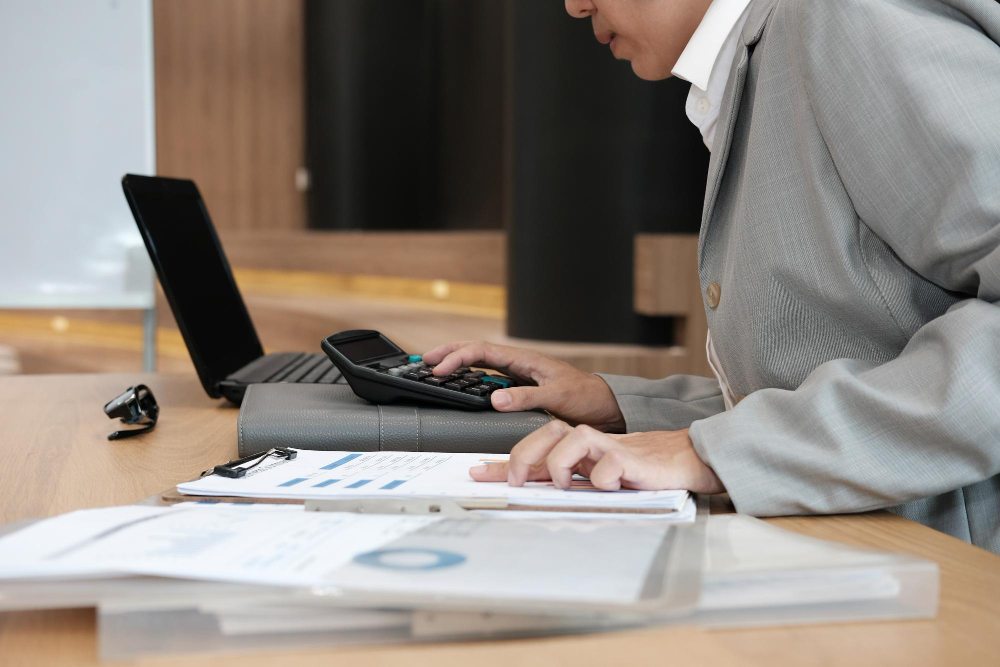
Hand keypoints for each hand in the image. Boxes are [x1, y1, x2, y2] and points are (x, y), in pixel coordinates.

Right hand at [422, 341, 624, 431]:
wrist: (604, 405)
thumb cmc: (585, 397)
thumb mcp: (556, 397)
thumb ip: (525, 398)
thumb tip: (494, 398)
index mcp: (523, 359)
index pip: (482, 351)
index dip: (457, 358)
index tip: (439, 370)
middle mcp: (517, 363)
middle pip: (475, 351)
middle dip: (449, 353)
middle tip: (424, 361)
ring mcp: (517, 374)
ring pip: (480, 363)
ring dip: (457, 363)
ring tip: (434, 368)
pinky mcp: (519, 387)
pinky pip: (488, 378)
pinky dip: (470, 378)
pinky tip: (460, 383)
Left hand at [468, 420, 724, 493]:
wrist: (679, 461)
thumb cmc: (635, 472)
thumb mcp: (590, 480)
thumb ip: (560, 482)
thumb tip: (524, 493)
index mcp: (572, 450)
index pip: (530, 451)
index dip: (500, 461)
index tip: (475, 473)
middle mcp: (584, 443)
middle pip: (544, 434)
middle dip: (524, 457)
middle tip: (518, 481)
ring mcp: (605, 446)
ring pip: (570, 441)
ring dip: (560, 465)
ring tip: (564, 484)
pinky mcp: (628, 457)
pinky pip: (604, 467)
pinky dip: (600, 480)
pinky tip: (607, 487)